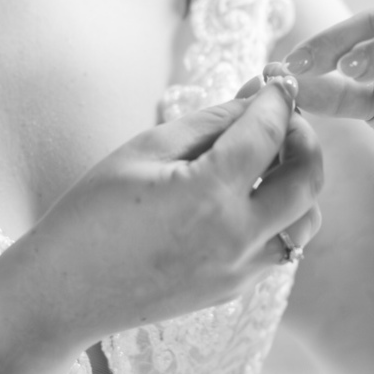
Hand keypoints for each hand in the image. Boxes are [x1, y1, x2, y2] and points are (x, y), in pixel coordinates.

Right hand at [27, 81, 322, 346]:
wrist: (65, 291)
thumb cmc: (91, 215)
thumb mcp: (144, 150)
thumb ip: (208, 123)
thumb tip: (252, 102)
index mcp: (209, 195)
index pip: (268, 133)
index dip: (277, 99)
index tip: (278, 81)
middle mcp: (237, 238)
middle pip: (308, 180)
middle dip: (304, 139)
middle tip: (282, 119)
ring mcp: (239, 271)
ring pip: (305, 221)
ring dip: (298, 184)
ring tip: (268, 162)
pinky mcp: (233, 290)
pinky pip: (279, 247)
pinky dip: (278, 217)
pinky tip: (245, 199)